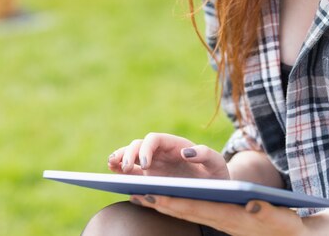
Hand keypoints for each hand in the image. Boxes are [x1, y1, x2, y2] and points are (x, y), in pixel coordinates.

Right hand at [108, 132, 229, 178]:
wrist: (214, 187)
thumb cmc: (215, 174)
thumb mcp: (217, 163)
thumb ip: (206, 154)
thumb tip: (186, 152)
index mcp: (175, 145)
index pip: (155, 139)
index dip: (147, 148)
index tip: (145, 164)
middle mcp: (161, 153)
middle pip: (139, 145)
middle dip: (130, 154)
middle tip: (127, 169)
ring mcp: (153, 164)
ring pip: (131, 155)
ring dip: (120, 158)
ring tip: (112, 165)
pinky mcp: (149, 177)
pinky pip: (131, 171)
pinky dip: (120, 168)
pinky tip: (112, 171)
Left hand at [130, 194, 307, 235]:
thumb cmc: (284, 224)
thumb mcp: (279, 216)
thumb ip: (265, 210)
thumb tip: (252, 203)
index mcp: (230, 217)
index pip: (197, 208)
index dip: (174, 202)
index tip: (154, 195)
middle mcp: (219, 220)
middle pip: (184, 210)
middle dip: (159, 202)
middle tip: (135, 194)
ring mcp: (217, 220)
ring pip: (184, 211)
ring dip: (162, 204)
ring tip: (139, 195)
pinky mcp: (219, 218)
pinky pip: (191, 211)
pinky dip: (174, 204)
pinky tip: (162, 198)